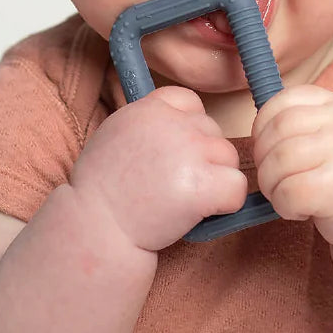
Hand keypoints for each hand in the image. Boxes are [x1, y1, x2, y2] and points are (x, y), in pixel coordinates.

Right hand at [70, 86, 247, 251]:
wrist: (95, 230)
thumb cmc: (102, 190)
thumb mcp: (115, 135)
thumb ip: (149, 124)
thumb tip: (182, 123)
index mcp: (148, 108)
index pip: (190, 102)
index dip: (189, 129)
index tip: (173, 155)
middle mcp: (172, 124)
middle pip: (213, 131)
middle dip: (202, 158)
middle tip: (172, 185)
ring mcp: (189, 152)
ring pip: (229, 158)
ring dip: (215, 180)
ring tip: (181, 200)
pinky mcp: (203, 184)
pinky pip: (237, 188)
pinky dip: (227, 205)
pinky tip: (199, 214)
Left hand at [253, 85, 332, 247]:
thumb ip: (307, 121)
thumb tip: (259, 128)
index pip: (284, 100)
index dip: (263, 124)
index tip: (267, 147)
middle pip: (277, 131)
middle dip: (263, 158)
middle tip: (274, 178)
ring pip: (278, 161)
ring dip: (271, 184)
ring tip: (286, 195)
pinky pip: (289, 192)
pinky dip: (283, 205)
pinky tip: (301, 211)